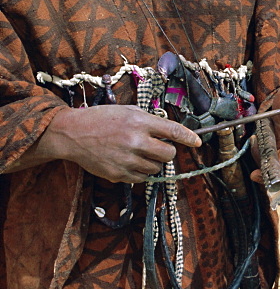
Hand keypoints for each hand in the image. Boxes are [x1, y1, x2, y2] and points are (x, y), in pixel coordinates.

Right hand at [11, 105, 201, 181]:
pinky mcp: (119, 175)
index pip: (173, 131)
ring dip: (153, 161)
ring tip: (138, 152)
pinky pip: (142, 177)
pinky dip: (141, 171)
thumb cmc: (101, 119)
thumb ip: (149, 121)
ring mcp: (127, 160)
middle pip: (169, 154)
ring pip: (157, 167)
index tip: (197, 142)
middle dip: (167, 151)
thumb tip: (170, 132)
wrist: (73, 134)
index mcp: (139, 122)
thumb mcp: (128, 111)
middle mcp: (135, 141)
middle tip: (158, 146)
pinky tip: (129, 161)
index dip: (188, 138)